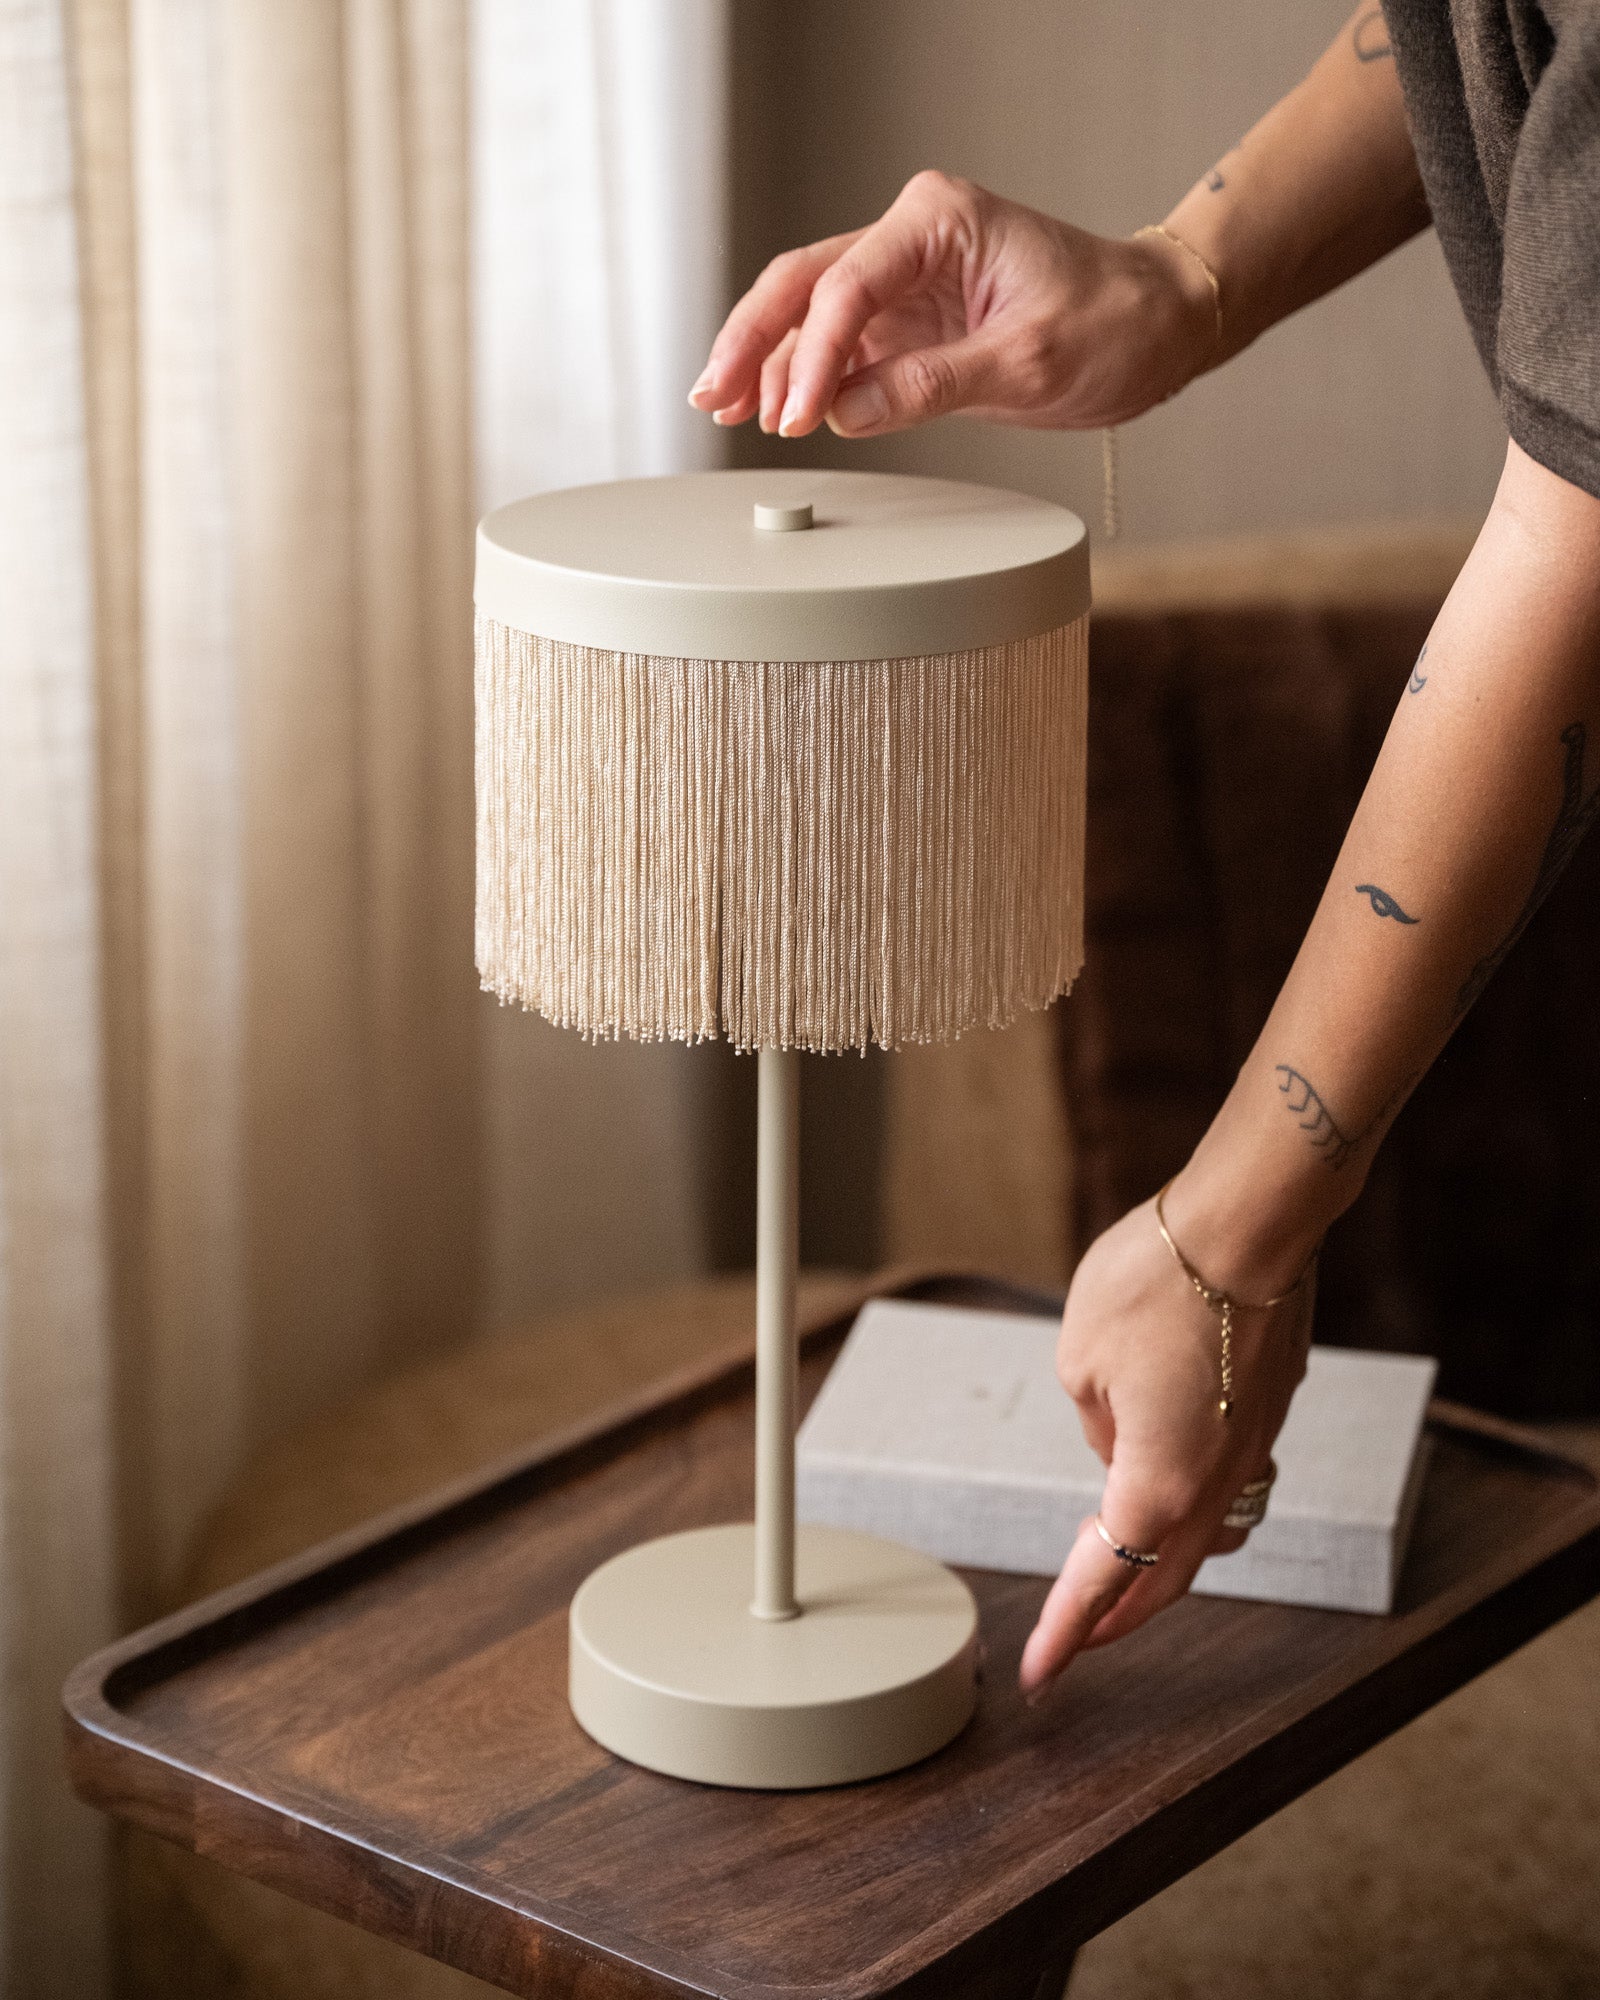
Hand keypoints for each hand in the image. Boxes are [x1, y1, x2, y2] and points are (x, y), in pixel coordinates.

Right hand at [688, 170, 1219, 440]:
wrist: (1157, 325)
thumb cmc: (1112, 322)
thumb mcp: (1026, 360)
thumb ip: (931, 385)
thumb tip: (847, 413)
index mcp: (937, 219)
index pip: (848, 286)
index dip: (813, 356)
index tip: (795, 416)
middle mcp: (911, 238)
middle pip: (803, 284)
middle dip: (753, 341)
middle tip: (712, 397)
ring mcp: (906, 282)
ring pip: (810, 314)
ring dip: (769, 362)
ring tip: (729, 411)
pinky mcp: (910, 323)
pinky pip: (841, 348)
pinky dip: (807, 379)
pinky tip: (775, 409)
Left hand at [1018, 1185, 1314, 1698]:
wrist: (1253, 1224)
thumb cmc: (1158, 1282)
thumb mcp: (1080, 1356)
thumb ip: (1094, 1419)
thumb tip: (1120, 1441)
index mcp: (1158, 1482)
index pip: (1104, 1578)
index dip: (1067, 1631)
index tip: (1039, 1674)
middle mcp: (1216, 1481)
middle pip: (1164, 1579)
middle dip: (1117, 1617)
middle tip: (1078, 1642)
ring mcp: (1253, 1447)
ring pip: (1206, 1537)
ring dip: (1161, 1566)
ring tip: (1124, 1573)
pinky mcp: (1269, 1409)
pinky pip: (1229, 1482)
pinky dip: (1193, 1505)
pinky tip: (1170, 1482)